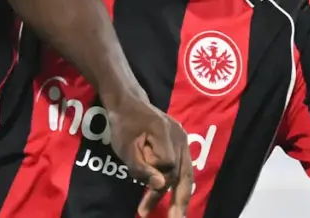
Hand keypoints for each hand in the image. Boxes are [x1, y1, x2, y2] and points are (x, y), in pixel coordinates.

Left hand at [107, 94, 192, 217]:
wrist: (128, 103)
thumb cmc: (122, 124)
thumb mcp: (124, 146)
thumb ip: (141, 166)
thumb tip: (161, 185)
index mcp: (165, 132)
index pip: (166, 164)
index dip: (152, 171)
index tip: (137, 168)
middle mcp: (180, 136)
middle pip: (184, 173)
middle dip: (179, 200)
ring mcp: (184, 139)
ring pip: (186, 173)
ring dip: (180, 195)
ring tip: (175, 215)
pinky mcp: (182, 143)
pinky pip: (183, 167)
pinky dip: (178, 183)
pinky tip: (173, 199)